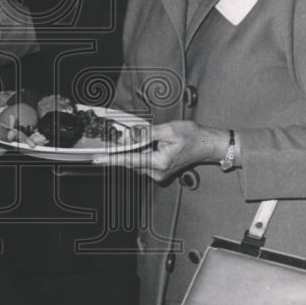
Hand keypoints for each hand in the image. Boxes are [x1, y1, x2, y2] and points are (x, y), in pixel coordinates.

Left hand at [94, 120, 229, 181]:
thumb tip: (128, 135)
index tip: (97, 159)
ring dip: (135, 150)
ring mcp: (158, 174)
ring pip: (137, 161)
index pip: (129, 160)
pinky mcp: (159, 172)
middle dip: (125, 148)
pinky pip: (144, 162)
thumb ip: (146, 133)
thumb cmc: (192, 136)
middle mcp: (157, 172)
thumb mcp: (168, 130)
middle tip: (123, 136)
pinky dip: (142, 153)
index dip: (111, 159)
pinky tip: (150, 145)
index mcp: (159, 162)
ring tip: (150, 139)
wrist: (207, 145)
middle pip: (131, 160)